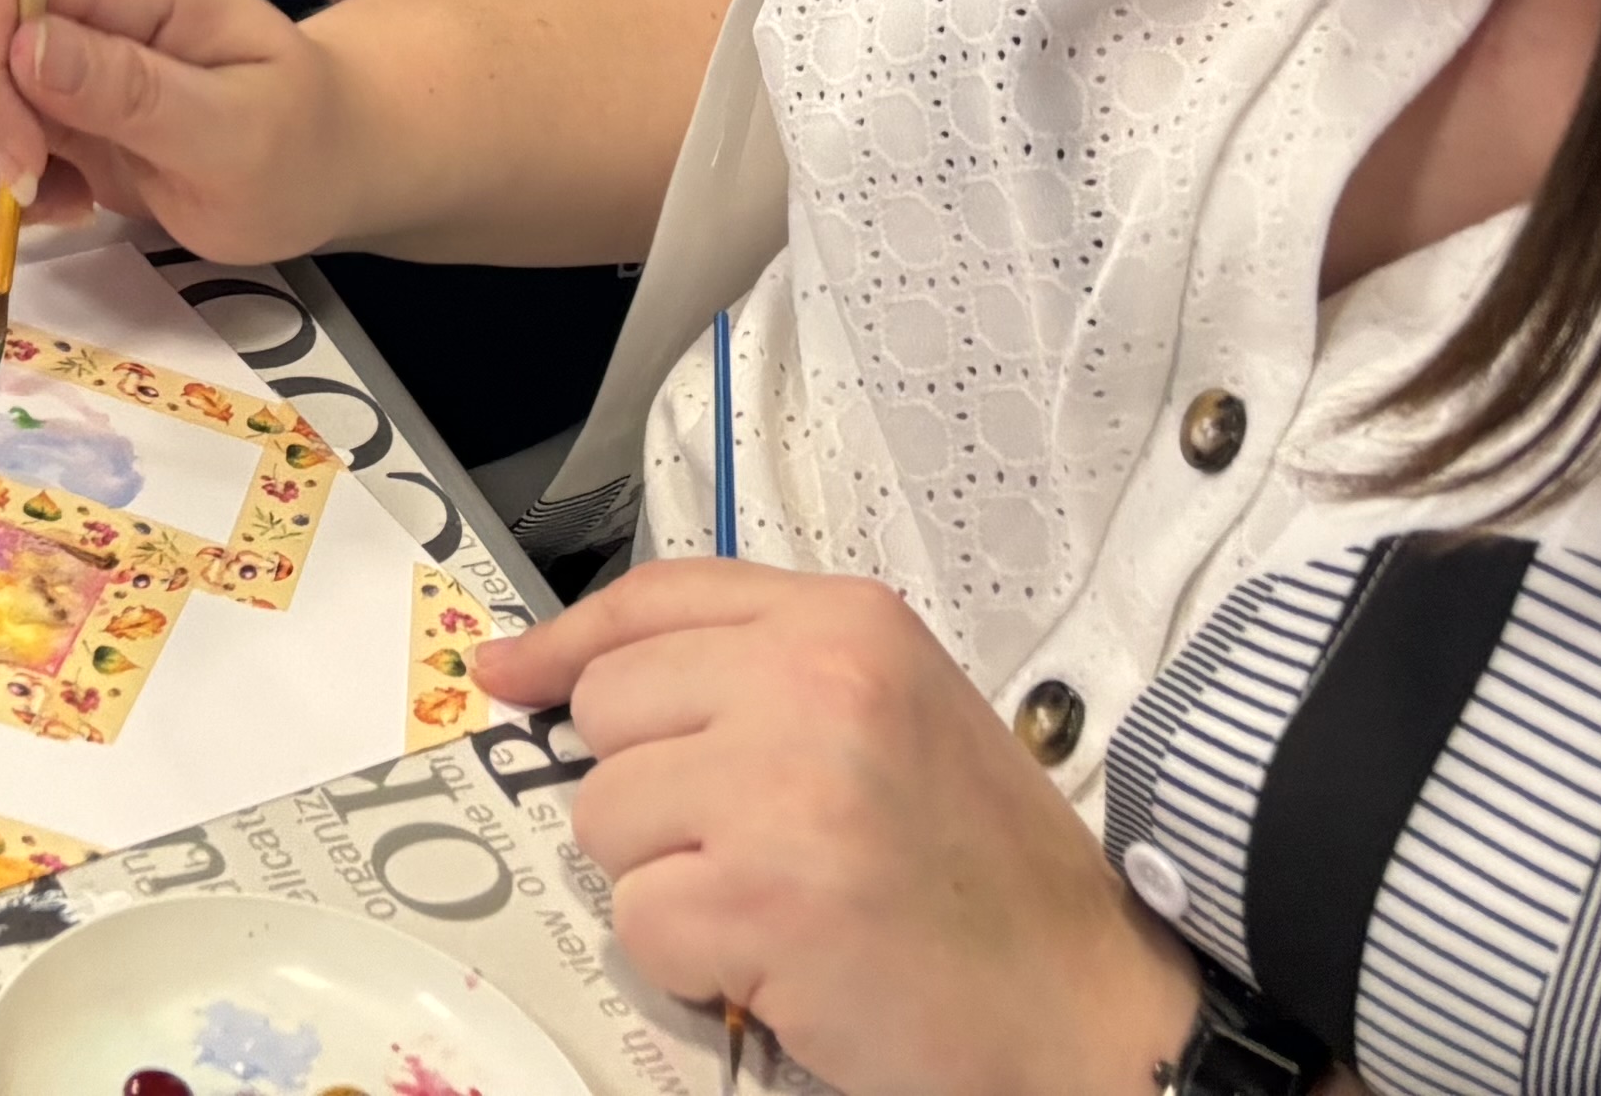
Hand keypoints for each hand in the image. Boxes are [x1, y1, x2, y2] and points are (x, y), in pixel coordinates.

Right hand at [0, 0, 362, 258]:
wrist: (308, 156)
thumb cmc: (293, 145)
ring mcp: (28, 18)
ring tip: (58, 197)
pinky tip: (40, 192)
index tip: (26, 168)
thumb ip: (135, 91)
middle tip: (49, 196)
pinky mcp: (7, 72)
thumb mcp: (238, 135)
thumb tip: (26, 48)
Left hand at [471, 564, 1205, 1095]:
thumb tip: (552, 671)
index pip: (653, 600)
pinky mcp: (763, 900)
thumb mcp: (888, 712)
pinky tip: (782, 960)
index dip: (567, 643)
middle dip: (652, 794)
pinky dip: (694, 962)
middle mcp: (810, 684)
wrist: (1088, 1000)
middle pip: (608, 715)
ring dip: (671, 882)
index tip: (512, 673)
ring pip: (606, 822)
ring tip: (778, 902)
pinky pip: (640, 923)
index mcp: (844, 624)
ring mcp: (783, 789)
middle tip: (751, 842)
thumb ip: (749, 671)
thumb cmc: (983, 870)